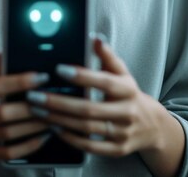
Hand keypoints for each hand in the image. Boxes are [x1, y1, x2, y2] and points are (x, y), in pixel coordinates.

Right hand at [0, 53, 52, 161]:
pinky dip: (26, 147)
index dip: (18, 82)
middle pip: (1, 113)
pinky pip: (6, 153)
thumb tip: (3, 49)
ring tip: (52, 120)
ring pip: (6, 135)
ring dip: (32, 128)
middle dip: (28, 108)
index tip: (40, 77)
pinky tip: (42, 138)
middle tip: (51, 102)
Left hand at [25, 39, 171, 158]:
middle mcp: (126, 112)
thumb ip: (106, 55)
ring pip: (86, 129)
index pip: (104, 82)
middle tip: (35, 96)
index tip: (59, 69)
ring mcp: (122, 134)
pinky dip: (70, 138)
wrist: (152, 126)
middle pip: (89, 109)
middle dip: (59, 103)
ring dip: (59, 120)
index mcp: (128, 89)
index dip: (82, 76)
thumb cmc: (128, 93)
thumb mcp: (122, 72)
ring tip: (38, 111)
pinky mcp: (116, 150)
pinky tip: (54, 128)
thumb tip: (94, 37)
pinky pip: (90, 147)